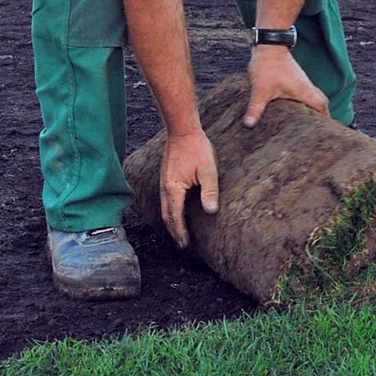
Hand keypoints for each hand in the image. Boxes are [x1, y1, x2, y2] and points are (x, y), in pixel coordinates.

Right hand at [160, 129, 218, 248]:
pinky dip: (170, 211)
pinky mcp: (166, 177)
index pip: (175, 217)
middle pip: (166, 216)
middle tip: (182, 244)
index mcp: (173, 189)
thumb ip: (210, 191)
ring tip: (179, 232)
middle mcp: (164, 188)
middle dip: (173, 231)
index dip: (180, 232)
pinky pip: (166, 199)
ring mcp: (163, 182)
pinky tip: (178, 211)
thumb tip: (211, 211)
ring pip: (164, 208)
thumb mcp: (208, 170)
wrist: (182, 130)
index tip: (185, 245)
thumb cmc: (197, 148)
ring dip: (171, 222)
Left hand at [243, 47, 329, 128]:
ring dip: (311, 107)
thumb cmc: (267, 65)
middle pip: (320, 102)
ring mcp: (301, 81)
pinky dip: (302, 101)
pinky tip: (292, 108)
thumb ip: (256, 108)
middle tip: (316, 128)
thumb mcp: (260, 90)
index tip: (326, 129)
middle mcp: (306, 86)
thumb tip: (249, 125)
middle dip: (320, 114)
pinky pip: (303, 92)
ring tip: (305, 122)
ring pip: (312, 96)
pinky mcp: (294, 78)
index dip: (326, 118)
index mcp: (303, 90)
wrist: (268, 44)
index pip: (322, 105)